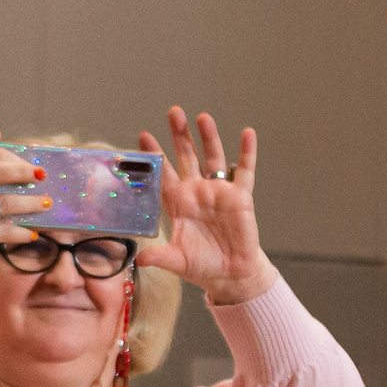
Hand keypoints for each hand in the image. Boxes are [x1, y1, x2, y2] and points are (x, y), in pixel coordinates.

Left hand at [135, 107, 276, 304]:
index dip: (155, 155)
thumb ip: (159, 256)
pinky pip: (245, 170)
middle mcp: (197, 191)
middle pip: (187, 156)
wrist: (231, 274)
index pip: (163, 173)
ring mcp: (219, 191)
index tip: (144, 136)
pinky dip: (247, 152)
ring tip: (202, 118)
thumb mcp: (177, 261)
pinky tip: (247, 133)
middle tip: (173, 112)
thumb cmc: (202, 265)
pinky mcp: (240, 196)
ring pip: (213, 157)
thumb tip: (138, 259)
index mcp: (178, 202)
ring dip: (208, 137)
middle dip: (180, 135)